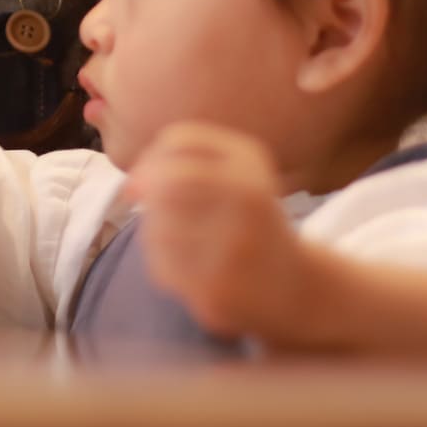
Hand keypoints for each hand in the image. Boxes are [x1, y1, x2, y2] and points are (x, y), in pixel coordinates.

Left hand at [127, 121, 300, 340]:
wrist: (293, 287)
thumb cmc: (249, 222)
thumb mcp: (234, 174)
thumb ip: (179, 164)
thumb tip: (132, 187)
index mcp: (251, 160)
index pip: (180, 140)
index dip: (152, 159)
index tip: (151, 180)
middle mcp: (248, 196)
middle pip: (166, 182)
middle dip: (152, 198)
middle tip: (165, 217)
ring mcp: (235, 244)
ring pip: (157, 226)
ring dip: (157, 234)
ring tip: (185, 245)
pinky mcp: (219, 285)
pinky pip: (163, 265)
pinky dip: (165, 265)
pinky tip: (191, 270)